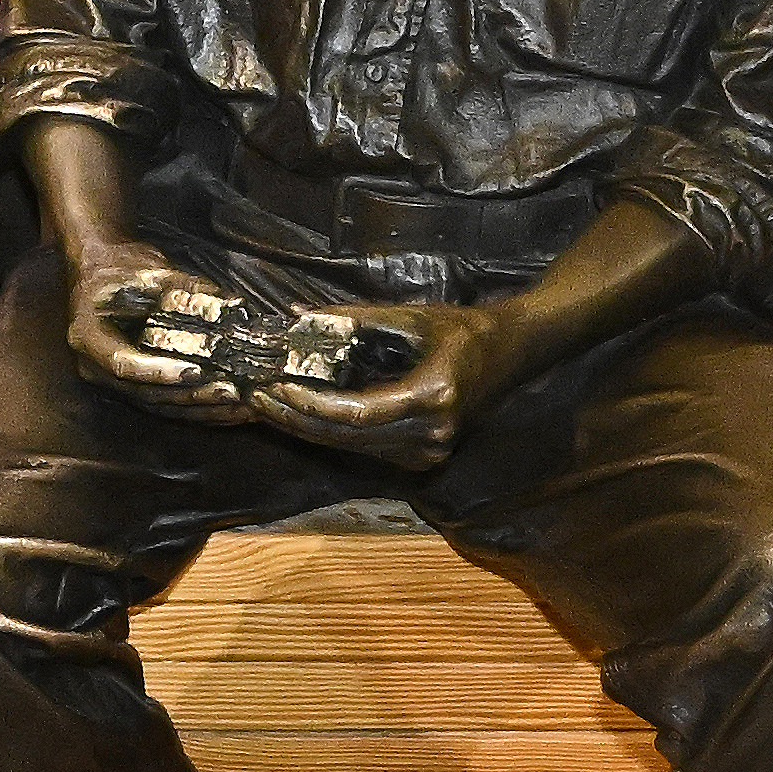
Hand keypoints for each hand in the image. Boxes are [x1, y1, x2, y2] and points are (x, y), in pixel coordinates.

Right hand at [65, 240, 249, 420]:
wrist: (98, 268)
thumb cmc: (117, 265)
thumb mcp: (149, 270)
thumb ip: (186, 289)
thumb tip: (231, 306)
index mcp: (88, 336)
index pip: (123, 363)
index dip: (160, 371)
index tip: (196, 370)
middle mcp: (94, 366)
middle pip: (144, 393)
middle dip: (191, 395)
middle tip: (229, 391)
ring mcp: (110, 380)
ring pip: (157, 405)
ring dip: (199, 408)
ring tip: (237, 406)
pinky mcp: (130, 385)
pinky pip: (162, 404)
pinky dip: (194, 408)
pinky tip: (224, 409)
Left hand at [246, 301, 522, 474]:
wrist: (515, 353)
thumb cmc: (465, 329)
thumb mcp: (411, 317)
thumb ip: (354, 319)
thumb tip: (297, 315)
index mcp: (433, 398)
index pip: (357, 413)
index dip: (311, 404)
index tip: (276, 387)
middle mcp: (432, 434)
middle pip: (349, 436)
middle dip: (298, 419)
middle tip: (257, 399)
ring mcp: (430, 451)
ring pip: (353, 447)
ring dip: (308, 429)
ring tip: (269, 407)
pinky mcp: (424, 456)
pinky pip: (367, 448)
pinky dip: (331, 433)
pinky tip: (301, 417)